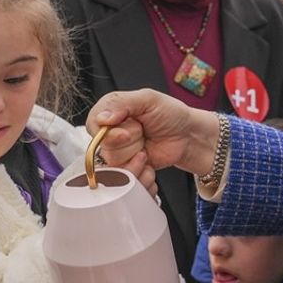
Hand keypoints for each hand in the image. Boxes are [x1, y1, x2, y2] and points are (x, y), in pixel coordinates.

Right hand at [88, 89, 213, 179]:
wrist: (188, 136)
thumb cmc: (170, 114)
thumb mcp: (148, 99)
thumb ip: (121, 103)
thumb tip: (101, 118)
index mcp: (110, 112)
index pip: (94, 126)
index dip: (110, 133)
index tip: (127, 133)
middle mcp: (110, 134)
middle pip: (106, 149)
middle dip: (131, 143)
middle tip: (144, 134)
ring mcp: (119, 155)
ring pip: (115, 168)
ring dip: (137, 160)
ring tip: (147, 150)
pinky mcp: (128, 172)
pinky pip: (126, 183)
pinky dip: (142, 176)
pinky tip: (149, 165)